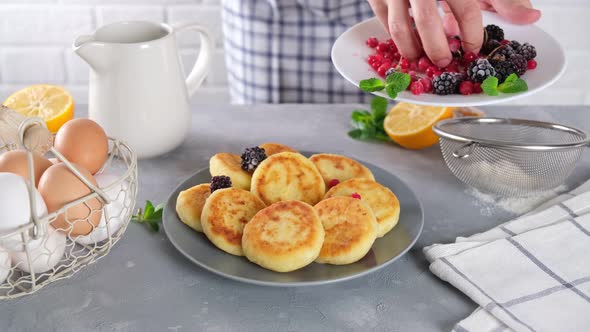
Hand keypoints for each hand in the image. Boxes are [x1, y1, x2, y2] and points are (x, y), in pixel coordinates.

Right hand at [367, 0, 540, 67]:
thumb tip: (533, 18)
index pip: (466, 10)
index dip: (471, 37)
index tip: (473, 52)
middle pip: (427, 21)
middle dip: (436, 49)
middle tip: (445, 62)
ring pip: (398, 26)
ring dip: (411, 49)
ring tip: (421, 60)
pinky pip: (381, 20)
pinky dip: (392, 35)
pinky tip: (406, 42)